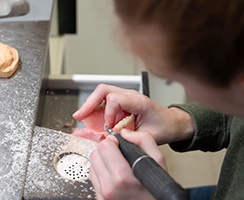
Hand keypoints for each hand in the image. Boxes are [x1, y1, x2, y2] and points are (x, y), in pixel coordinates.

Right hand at [73, 84, 193, 143]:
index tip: (108, 128)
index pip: (114, 98)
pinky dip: (95, 110)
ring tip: (81, 118)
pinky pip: (104, 102)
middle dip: (88, 103)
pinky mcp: (122, 103)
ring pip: (101, 94)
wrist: (173, 123)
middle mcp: (130, 96)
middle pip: (103, 90)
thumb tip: (110, 140)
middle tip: (79, 116)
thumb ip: (130, 138)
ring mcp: (125, 98)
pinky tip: (90, 119)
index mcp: (139, 101)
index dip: (108, 114)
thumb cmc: (165, 126)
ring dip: (90, 106)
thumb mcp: (149, 137)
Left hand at [89, 129, 166, 199]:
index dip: (113, 141)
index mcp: (122, 177)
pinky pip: (93, 177)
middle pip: (95, 153)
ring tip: (117, 165)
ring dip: (103, 160)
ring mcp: (102, 194)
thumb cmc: (155, 190)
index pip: (104, 146)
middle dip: (107, 150)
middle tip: (118, 154)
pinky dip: (101, 171)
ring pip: (92, 164)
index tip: (120, 145)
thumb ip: (144, 141)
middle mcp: (108, 187)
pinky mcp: (98, 198)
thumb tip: (125, 133)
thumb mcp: (158, 162)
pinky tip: (113, 174)